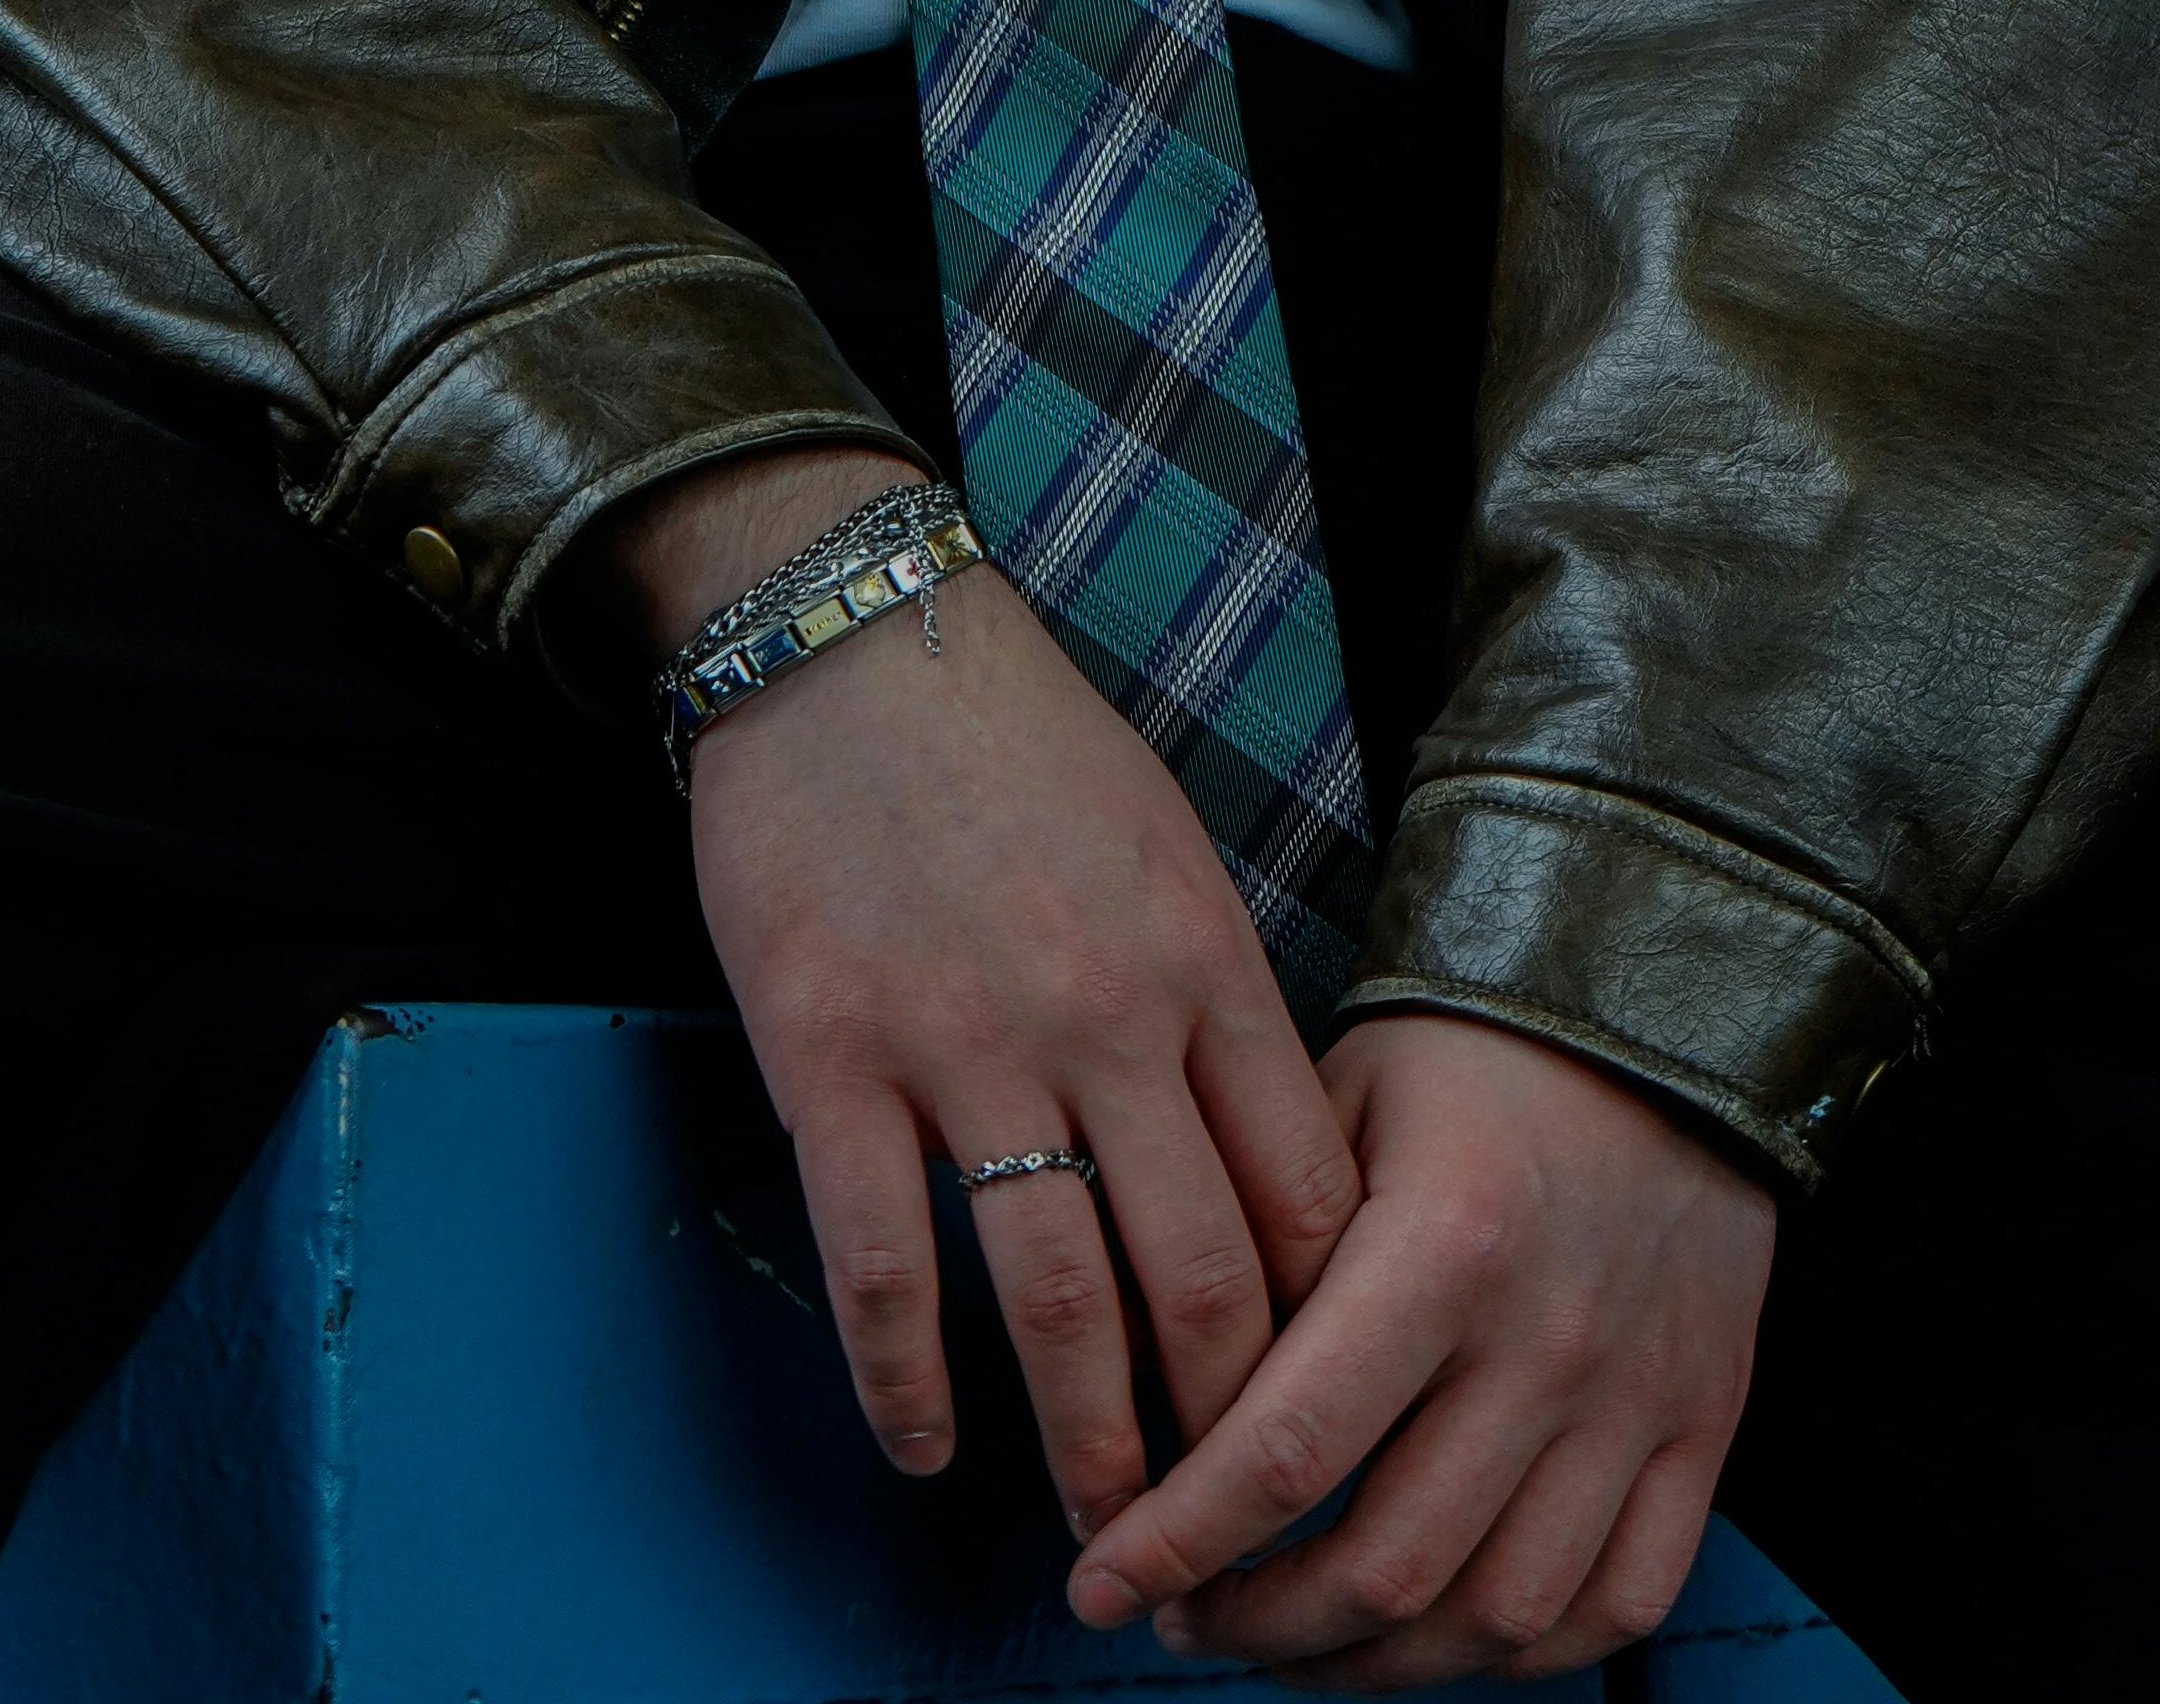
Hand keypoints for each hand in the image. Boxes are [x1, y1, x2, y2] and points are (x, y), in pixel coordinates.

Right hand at [595, 455, 1360, 1540]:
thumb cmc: (1021, 742)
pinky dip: (905, 1382)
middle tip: (1227, 1521)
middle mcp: (1103, 1019)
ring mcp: (964, 1043)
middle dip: (1227, 1430)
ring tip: (1105, 1531)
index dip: (1327, 1334)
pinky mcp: (831, 1056)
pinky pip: (882, 1262)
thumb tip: (1269, 1171)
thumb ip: (1216, 1008)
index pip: (1305, 1200)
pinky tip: (925, 1450)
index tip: (1325, 1414)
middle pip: (1200, 1277)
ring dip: (1087, 1439)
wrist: (850, 629)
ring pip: (1054, 1298)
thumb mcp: (1168, 852)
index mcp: (1202, 965)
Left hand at [1065, 1008, 1774, 1683]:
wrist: (1659, 1013)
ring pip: (1501, 1618)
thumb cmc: (1469, 1058)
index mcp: (1444, 1244)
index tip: (1101, 1584)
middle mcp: (1549, 1340)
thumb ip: (1255, 1254)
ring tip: (1292, 1645)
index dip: (1181, 1541)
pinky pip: (1619, 1606)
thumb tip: (1142, 1397)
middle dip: (1261, 1626)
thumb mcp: (1337, 1106)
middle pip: (1391, 1567)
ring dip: (1375, 1666)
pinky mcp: (1704, 1429)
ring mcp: (1637, 1399)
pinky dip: (1521, 1655)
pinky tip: (1437, 1636)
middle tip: (1187, 1619)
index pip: (1290, 1449)